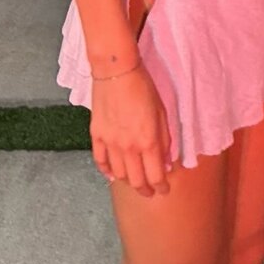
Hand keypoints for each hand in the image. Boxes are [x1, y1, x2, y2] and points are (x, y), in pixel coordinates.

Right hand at [91, 61, 172, 197]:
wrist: (117, 71)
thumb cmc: (143, 87)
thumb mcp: (162, 112)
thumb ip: (165, 139)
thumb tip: (166, 160)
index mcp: (148, 141)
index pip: (155, 176)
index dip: (161, 187)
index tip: (164, 189)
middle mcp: (128, 147)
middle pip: (137, 181)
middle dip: (146, 191)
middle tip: (151, 192)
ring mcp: (110, 143)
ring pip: (118, 175)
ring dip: (128, 182)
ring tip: (134, 182)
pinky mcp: (97, 136)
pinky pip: (100, 161)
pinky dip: (107, 171)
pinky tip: (113, 174)